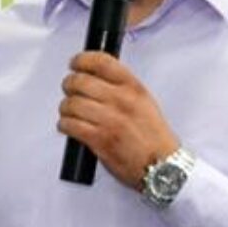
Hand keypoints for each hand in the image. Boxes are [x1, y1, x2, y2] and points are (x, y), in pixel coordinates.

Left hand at [57, 51, 179, 189]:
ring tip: (69, 112)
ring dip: (66, 108)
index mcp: (133, 88)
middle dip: (69, 85)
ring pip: (71, 103)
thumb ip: (121, 87)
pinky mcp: (99, 140)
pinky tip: (69, 126)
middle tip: (69, 89)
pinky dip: (64, 125)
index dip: (82, 59)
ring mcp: (110, 120)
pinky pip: (70, 125)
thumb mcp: (145, 102)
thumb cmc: (154, 138)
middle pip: (80, 81)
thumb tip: (94, 77)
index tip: (75, 63)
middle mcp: (121, 101)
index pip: (102, 62)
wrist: (162, 166)